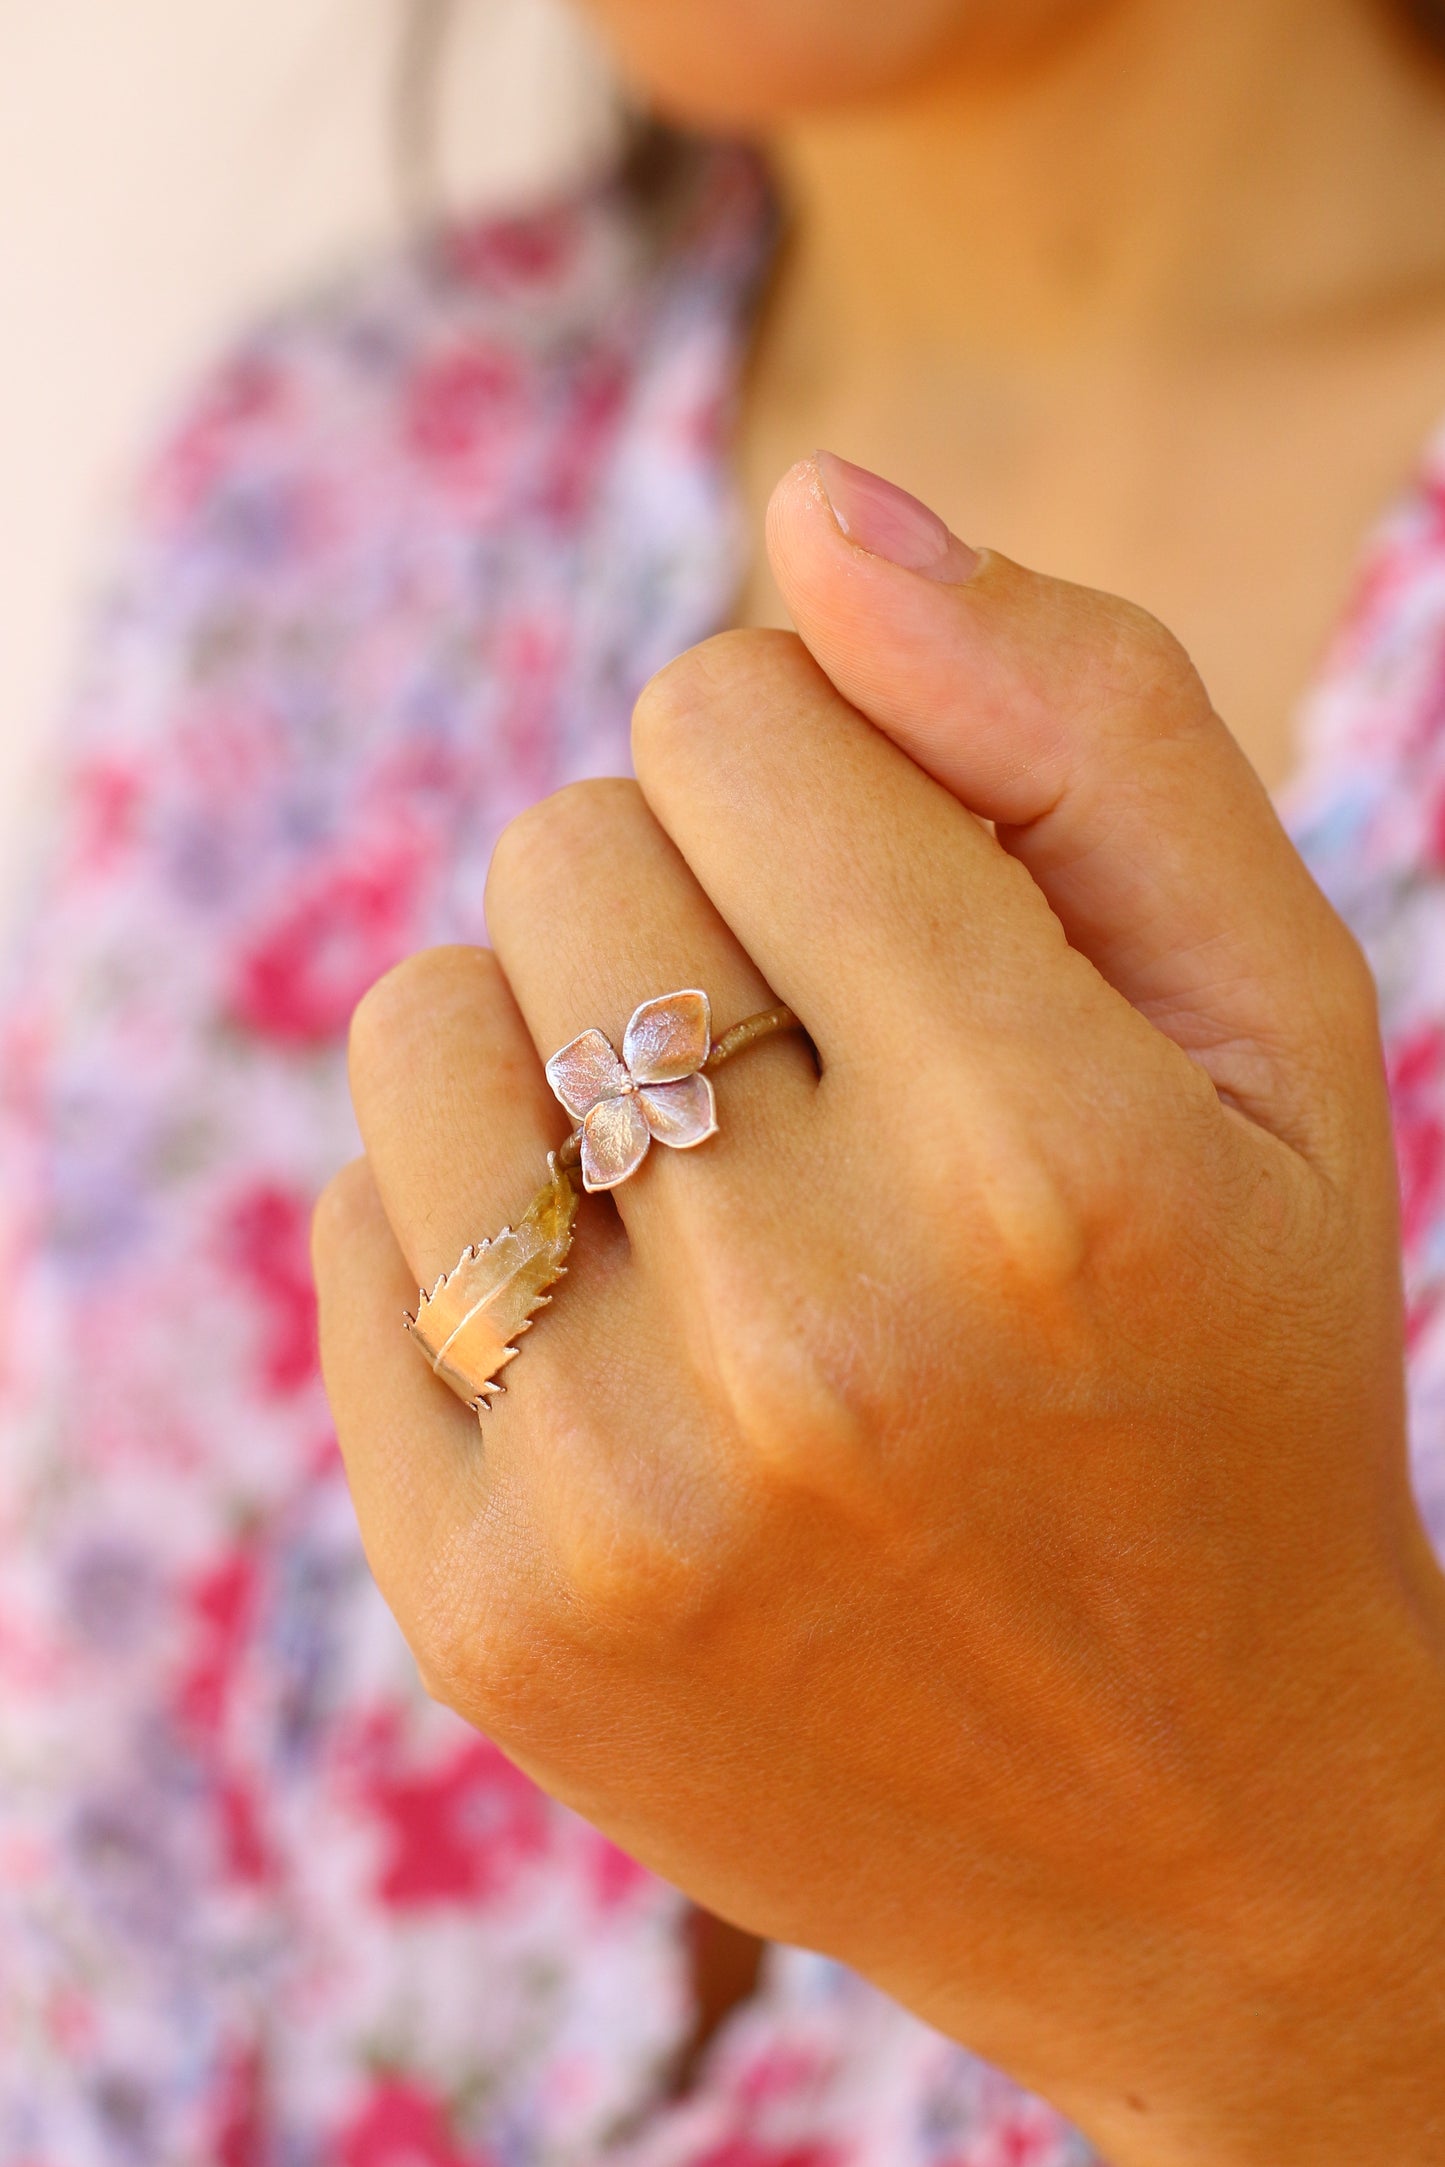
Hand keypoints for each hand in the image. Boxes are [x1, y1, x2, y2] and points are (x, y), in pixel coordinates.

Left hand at [314, 456, 1444, 2163]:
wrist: (1198, 1824)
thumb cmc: (1239, 1368)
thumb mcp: (1276, 1028)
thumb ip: (1085, 721)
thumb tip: (813, 508)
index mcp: (1047, 1155)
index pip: (730, 714)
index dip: (807, 759)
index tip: (884, 888)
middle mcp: (818, 1331)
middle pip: (566, 849)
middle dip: (692, 899)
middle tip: (823, 1069)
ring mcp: (625, 1494)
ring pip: (424, 1021)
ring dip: (554, 1043)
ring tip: (713, 1183)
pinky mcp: (489, 1609)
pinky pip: (363, 1231)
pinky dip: (483, 1222)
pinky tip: (637, 1331)